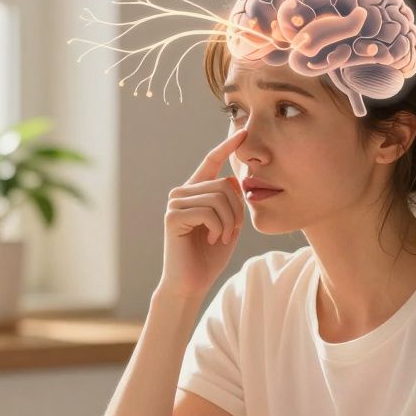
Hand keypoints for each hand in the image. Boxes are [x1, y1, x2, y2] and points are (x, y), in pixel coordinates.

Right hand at [158, 128, 247, 298]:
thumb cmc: (210, 256)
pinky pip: (208, 212)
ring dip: (229, 222)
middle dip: (236, 211)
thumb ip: (231, 202)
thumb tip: (231, 179)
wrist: (192, 282)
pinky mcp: (173, 217)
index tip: (242, 132)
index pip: (210, 162)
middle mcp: (181, 193)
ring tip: (223, 238)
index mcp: (195, 192)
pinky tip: (214, 240)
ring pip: (217, 198)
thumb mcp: (228, 224)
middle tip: (232, 233)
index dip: (226, 147)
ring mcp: (174, 204)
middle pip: (222, 185)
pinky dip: (219, 228)